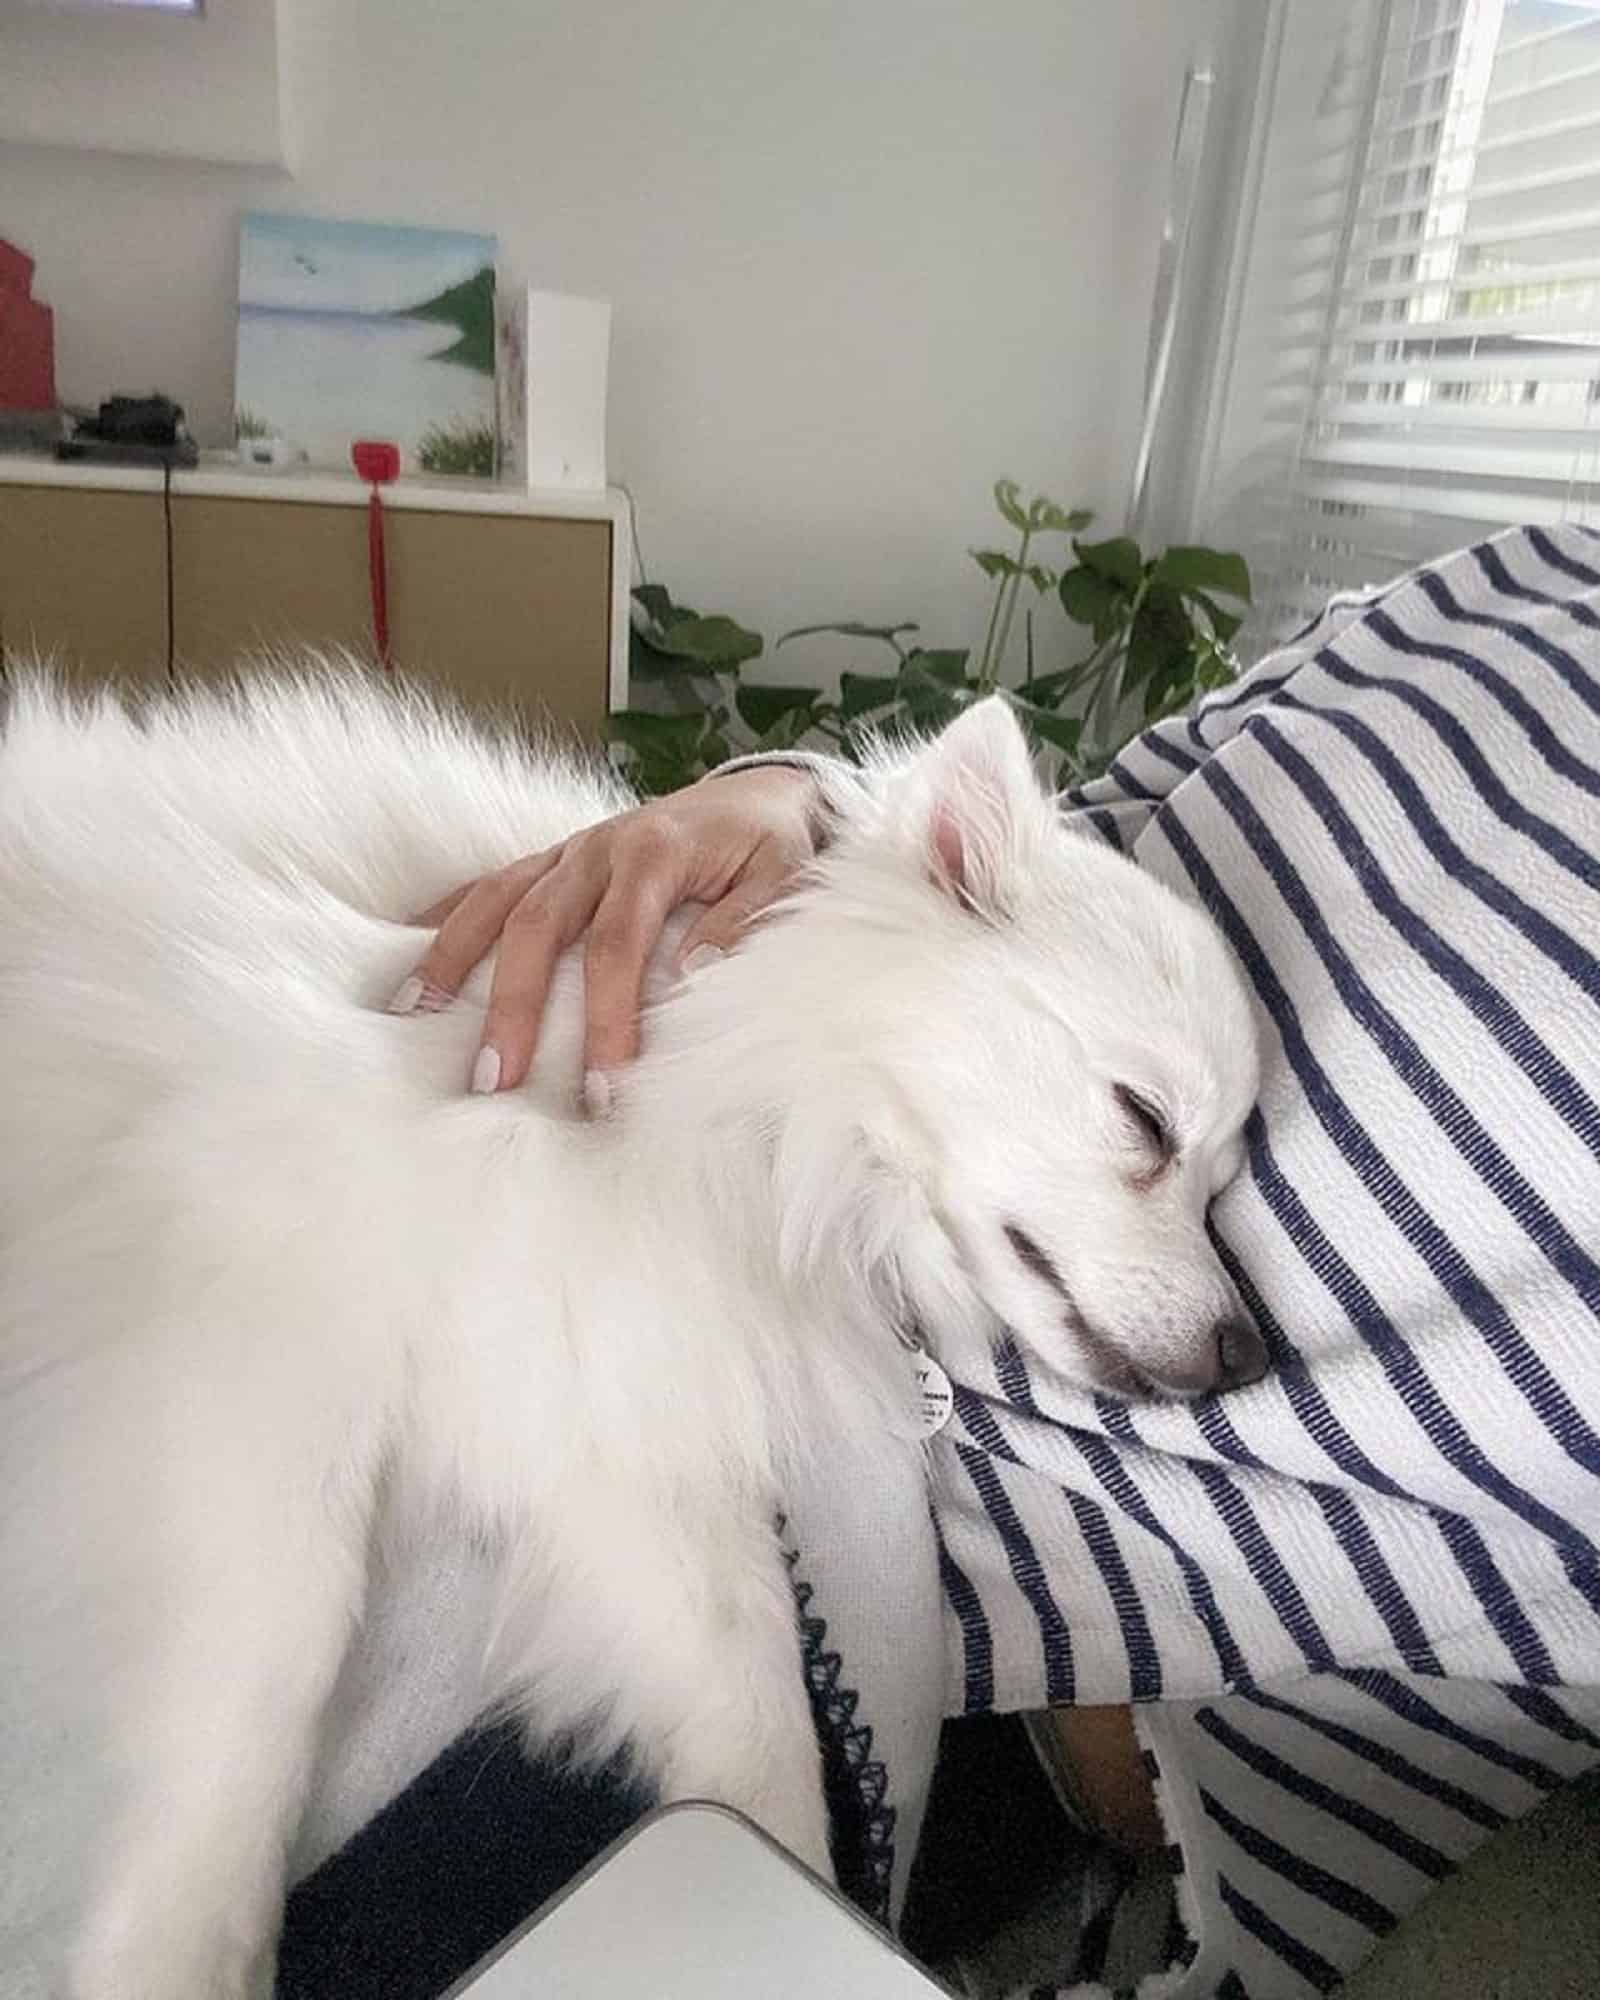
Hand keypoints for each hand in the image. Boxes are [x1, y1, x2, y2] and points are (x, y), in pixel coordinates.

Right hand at [393, 765, 822, 1100]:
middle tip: (494, 1080)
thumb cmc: (769, 845)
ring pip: (497, 900)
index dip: (605, 1019)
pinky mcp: (555, 857)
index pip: (617, 947)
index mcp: (654, 855)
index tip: (601, 1088)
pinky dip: (448, 916)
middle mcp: (599, 849)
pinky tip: (410, 953)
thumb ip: (741, 921)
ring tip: (412, 1014)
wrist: (760, 792)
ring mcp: (570, 851)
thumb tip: (694, 972)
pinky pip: (490, 883)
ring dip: (451, 957)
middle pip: (538, 928)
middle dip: (511, 1006)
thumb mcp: (781, 877)